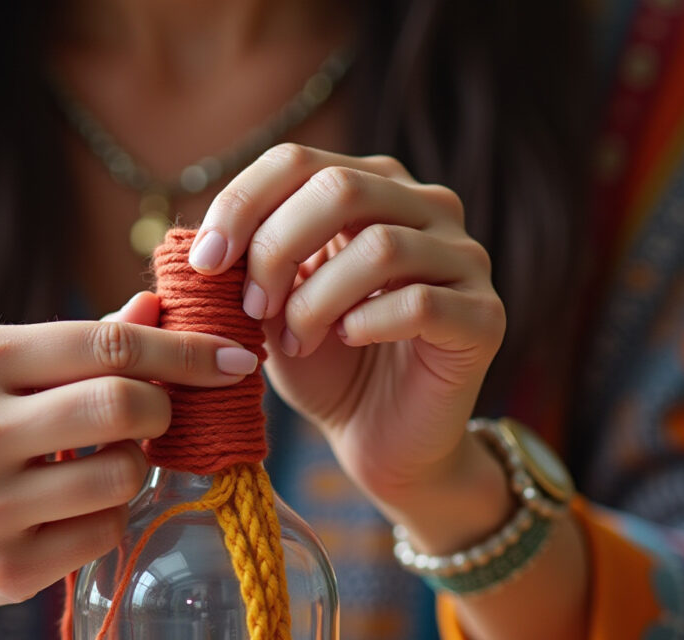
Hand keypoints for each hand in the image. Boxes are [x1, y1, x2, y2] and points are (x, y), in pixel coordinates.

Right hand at [0, 295, 259, 610]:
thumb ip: (79, 342)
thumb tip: (161, 307)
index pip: (109, 345)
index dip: (186, 351)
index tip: (234, 360)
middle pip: (124, 407)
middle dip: (163, 408)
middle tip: (156, 414)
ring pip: (123, 477)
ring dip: (136, 467)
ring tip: (102, 462)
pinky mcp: (4, 570)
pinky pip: (104, 533)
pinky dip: (108, 516)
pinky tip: (73, 507)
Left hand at [190, 144, 504, 508]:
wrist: (379, 435)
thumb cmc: (323, 361)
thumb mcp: (270, 305)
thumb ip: (244, 264)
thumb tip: (199, 242)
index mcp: (372, 186)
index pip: (298, 160)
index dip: (240, 204)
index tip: (204, 264)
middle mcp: (427, 206)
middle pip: (339, 188)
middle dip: (276, 249)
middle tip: (249, 309)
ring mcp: (464, 258)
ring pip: (381, 247)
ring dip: (316, 299)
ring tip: (294, 341)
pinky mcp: (483, 316)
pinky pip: (420, 303)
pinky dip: (366, 324)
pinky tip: (346, 342)